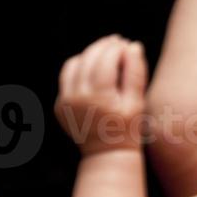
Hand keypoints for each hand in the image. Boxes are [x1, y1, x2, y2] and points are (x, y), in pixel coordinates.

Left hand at [56, 35, 146, 154]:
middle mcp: (77, 96)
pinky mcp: (60, 106)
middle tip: (117, 41)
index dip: (118, 48)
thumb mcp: (136, 102)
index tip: (128, 44)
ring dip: (89, 55)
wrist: (107, 155)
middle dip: (103, 46)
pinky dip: (78, 69)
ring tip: (105, 52)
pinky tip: (93, 70)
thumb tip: (133, 46)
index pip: (106, 58)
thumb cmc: (127, 129)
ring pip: (73, 64)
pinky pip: (66, 78)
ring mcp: (65, 101)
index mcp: (98, 95)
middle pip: (88, 57)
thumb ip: (135, 72)